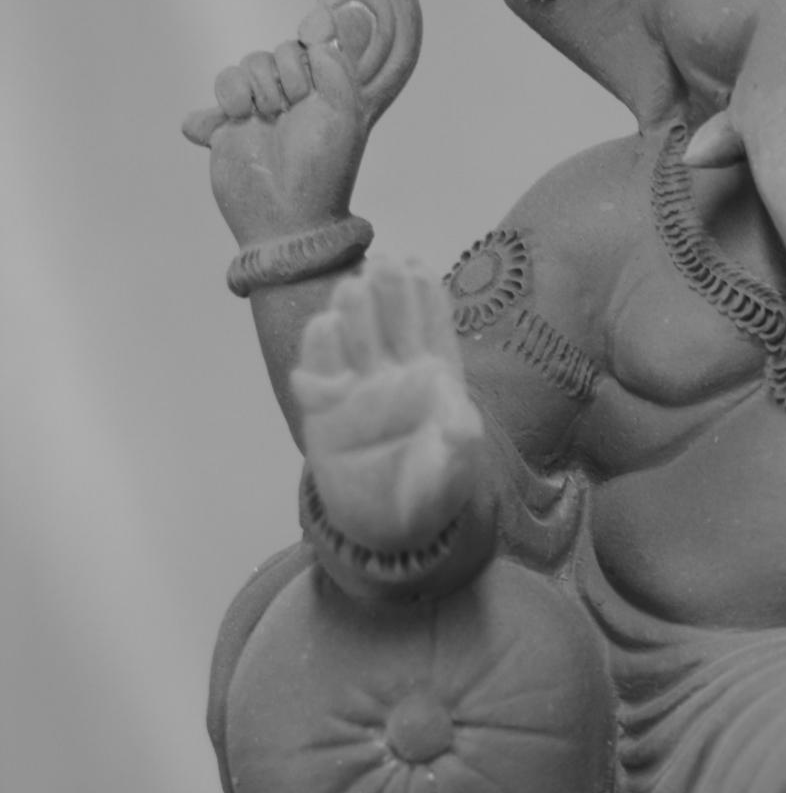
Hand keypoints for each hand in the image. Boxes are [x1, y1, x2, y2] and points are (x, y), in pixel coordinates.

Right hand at [183, 0, 420, 246]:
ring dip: (256, 86)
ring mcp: (263, 107)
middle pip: (281, 49)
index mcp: (330, 93)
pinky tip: (234, 122)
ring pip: (249, 62)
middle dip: (287, 71)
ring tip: (263, 118)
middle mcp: (298, 96)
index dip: (317, 31)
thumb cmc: (323, 168)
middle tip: (291, 106)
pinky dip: (227, 98)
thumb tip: (317, 29)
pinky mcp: (229, 121)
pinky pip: (223, 83)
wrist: (284, 216)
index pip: (319, 42)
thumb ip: (337, 64)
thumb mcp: (345, 113)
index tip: (315, 32)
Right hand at [292, 261, 485, 554]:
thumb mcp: (455, 472)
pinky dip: (319, 353)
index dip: (424, 296)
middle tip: (381, 264)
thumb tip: (460, 417)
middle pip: (390, 323)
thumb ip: (459, 445)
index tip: (417, 266)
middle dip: (387, 292)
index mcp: (434, 377)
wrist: (387, 527)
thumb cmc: (430, 491)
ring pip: (353, 339)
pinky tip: (324, 328)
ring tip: (352, 289)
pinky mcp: (324, 411)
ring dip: (353, 314)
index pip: (431, 327)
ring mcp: (357, 389)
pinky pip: (318, 374)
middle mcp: (394, 374)